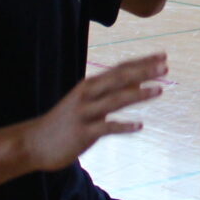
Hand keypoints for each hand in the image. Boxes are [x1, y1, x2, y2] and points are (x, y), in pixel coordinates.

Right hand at [21, 52, 166, 171]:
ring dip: (138, 94)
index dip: (142, 62)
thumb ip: (105, 93)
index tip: (163, 56)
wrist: (34, 143)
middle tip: (165, 66)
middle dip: (143, 71)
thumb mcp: (84, 101)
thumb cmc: (64, 122)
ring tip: (159, 90)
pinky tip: (140, 125)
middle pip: (119, 79)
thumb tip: (131, 84)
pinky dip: (123, 126)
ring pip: (115, 100)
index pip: (120, 69)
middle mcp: (88, 95)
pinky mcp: (83, 133)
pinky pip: (107, 128)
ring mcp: (85, 114)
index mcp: (90, 85)